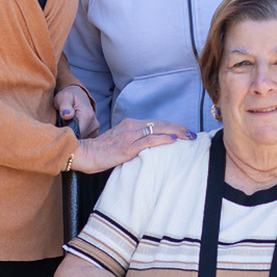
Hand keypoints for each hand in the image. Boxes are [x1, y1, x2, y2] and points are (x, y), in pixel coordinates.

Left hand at [54, 85, 98, 137]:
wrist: (78, 96)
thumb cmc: (68, 97)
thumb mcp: (63, 97)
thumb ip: (64, 105)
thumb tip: (67, 115)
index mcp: (87, 116)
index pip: (77, 135)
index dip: (67, 135)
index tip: (59, 131)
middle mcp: (94, 124)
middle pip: (79, 139)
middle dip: (69, 136)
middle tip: (61, 128)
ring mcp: (95, 130)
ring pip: (81, 141)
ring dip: (73, 137)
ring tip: (67, 127)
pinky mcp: (94, 133)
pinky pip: (84, 140)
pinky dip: (77, 138)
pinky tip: (73, 130)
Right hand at [72, 117, 195, 173]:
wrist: (83, 153)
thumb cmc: (100, 151)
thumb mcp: (119, 143)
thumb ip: (133, 142)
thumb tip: (147, 149)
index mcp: (130, 125)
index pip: (156, 123)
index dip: (172, 126)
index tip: (185, 131)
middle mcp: (132, 126)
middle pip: (161, 124)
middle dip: (179, 128)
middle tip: (193, 133)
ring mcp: (130, 135)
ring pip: (158, 130)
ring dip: (176, 132)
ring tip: (190, 136)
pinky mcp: (128, 146)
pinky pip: (149, 140)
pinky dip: (163, 139)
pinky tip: (174, 140)